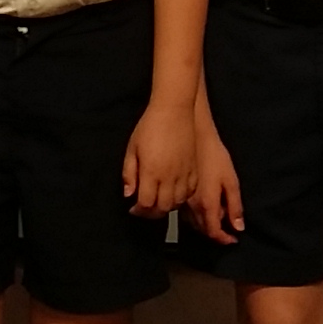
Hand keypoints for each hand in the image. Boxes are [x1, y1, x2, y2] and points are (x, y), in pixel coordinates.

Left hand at [121, 97, 196, 217]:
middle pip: (162, 208)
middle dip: (151, 212)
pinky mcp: (194, 169)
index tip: (133, 208)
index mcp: (151, 172)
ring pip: (177, 203)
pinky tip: (173, 193)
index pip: (145, 203)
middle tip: (144, 208)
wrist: (174, 111)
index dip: (138, 210)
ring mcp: (184, 174)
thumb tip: (128, 194)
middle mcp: (169, 177)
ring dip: (166, 206)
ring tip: (158, 200)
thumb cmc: (150, 127)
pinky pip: (190, 192)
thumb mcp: (132, 148)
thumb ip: (129, 173)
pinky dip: (181, 198)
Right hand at [187, 122, 243, 244]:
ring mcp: (181, 199)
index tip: (232, 240)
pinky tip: (201, 207)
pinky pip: (183, 210)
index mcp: (207, 204)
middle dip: (214, 232)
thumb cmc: (214, 155)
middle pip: (202, 229)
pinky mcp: (176, 190)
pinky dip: (193, 215)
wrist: (193, 136)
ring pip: (191, 221)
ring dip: (203, 225)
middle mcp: (191, 206)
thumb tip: (238, 227)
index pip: (213, 232)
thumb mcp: (231, 180)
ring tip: (215, 219)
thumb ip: (235, 206)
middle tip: (226, 231)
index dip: (223, 239)